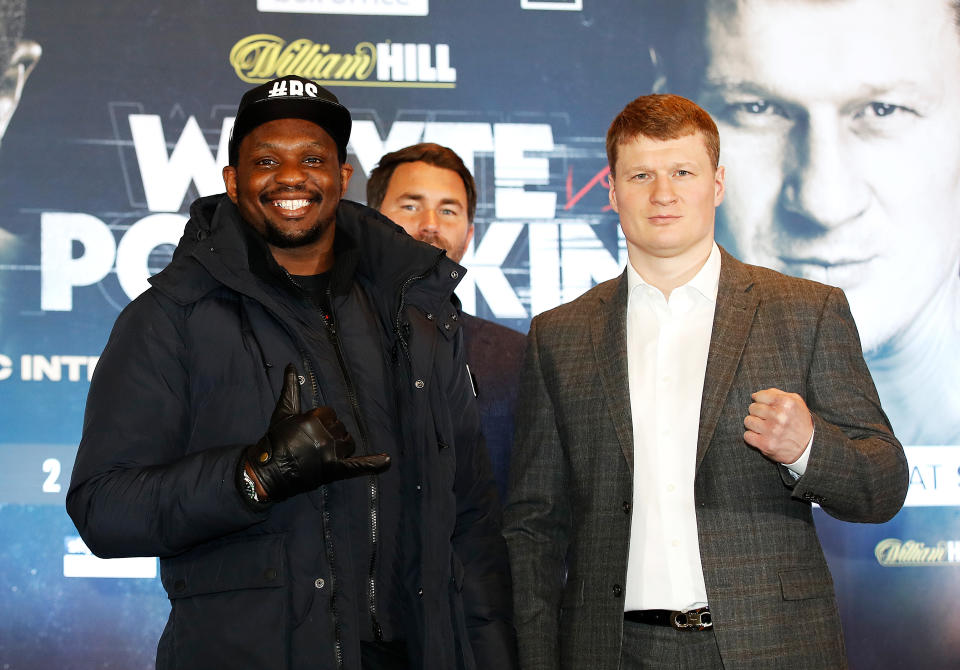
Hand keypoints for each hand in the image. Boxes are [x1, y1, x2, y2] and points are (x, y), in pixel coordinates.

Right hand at [240, 364, 390, 501]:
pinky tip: (387, 461)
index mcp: (314, 418)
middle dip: (330, 435)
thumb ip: (290, 389)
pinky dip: (373, 463)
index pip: (330, 415)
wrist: (268, 472)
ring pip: (348, 443)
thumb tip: (290, 366)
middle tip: (311, 447)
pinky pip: (358, 465)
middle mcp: (325, 434)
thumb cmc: (275, 441)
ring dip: (341, 447)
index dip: (321, 423)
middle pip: (340, 429)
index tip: (307, 432)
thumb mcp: (283, 412)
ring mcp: (331, 452)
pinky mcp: (334, 470)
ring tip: (324, 454)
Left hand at [743, 388, 812, 464]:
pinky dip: (752, 437)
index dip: (760, 401)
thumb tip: (755, 395)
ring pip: (748, 421)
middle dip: (757, 413)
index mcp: (786, 403)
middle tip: (766, 418)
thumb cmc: (799, 421)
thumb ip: (776, 394)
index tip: (766, 406)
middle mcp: (779, 416)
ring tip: (763, 427)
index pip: (759, 396)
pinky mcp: (766, 444)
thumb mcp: (795, 402)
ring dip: (754, 424)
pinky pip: (747, 436)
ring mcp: (772, 431)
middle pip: (752, 408)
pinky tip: (761, 436)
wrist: (809, 446)